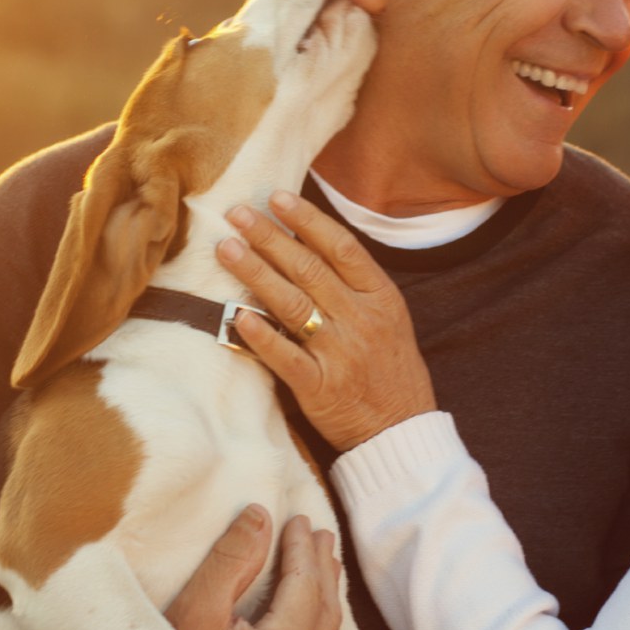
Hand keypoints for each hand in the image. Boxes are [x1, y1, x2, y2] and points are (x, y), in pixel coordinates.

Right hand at [167, 505, 342, 629]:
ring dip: (325, 604)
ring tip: (322, 571)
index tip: (300, 518)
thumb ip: (231, 559)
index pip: (306, 585)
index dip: (303, 548)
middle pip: (325, 614)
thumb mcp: (192, 608)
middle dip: (323, 571)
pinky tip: (308, 626)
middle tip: (321, 535)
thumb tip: (261, 516)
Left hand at [218, 191, 436, 450]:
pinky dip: (262, 335)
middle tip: (237, 213)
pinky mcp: (320, 388)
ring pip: (292, 304)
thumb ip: (355, 284)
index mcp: (381, 298)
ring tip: (227, 249)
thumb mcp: (388, 318)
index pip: (341, 248)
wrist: (402, 431)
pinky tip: (238, 314)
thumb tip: (310, 243)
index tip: (277, 198)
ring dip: (256, 273)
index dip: (307, 221)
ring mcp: (340, 354)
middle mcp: (361, 320)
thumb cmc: (390, 369)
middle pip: (309, 269)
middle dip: (269, 237)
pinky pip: (286, 357)